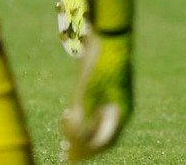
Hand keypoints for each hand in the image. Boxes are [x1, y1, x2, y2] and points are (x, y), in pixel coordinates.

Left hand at [60, 0, 132, 161]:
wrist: (108, 34)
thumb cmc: (102, 62)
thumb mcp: (89, 90)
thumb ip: (84, 114)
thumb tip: (80, 138)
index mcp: (121, 111)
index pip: (105, 141)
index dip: (88, 152)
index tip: (71, 157)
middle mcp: (117, 108)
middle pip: (101, 137)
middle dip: (83, 149)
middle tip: (65, 156)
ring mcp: (109, 99)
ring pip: (95, 126)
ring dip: (80, 137)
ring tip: (64, 144)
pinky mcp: (101, 90)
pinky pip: (92, 113)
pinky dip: (80, 121)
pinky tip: (66, 119)